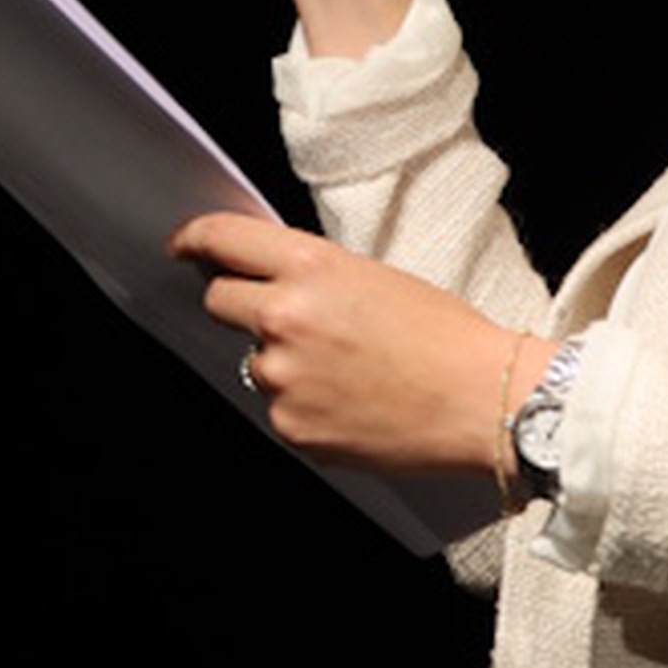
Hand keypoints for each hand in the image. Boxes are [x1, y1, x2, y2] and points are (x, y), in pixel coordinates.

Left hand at [169, 212, 540, 483]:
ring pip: (253, 363)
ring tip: (348, 372)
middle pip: (219, 302)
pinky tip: (353, 404)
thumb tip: (273, 282)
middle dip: (240, 305)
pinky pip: (279, 409)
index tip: (183, 246)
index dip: (195, 240)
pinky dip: (305, 407)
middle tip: (283, 319)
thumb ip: (315, 277)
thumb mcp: (378, 278)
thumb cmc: (448, 338)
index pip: (223, 240)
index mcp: (311, 267)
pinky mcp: (293, 427)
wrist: (484, 401)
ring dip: (283, 364)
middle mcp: (285, 318)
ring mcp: (284, 377)